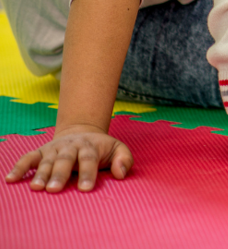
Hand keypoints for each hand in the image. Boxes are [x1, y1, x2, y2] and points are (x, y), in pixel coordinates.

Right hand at [6, 124, 131, 192]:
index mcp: (90, 146)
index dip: (88, 173)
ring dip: (40, 174)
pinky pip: (28, 158)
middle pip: (65, 160)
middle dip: (60, 174)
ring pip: (46, 161)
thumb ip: (124, 159)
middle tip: (55, 189)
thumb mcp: (118, 148)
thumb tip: (120, 173)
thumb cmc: (101, 148)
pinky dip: (19, 167)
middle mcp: (70, 146)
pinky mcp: (40, 152)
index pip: (89, 159)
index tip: (86, 189)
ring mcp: (54, 149)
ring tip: (36, 188)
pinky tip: (11, 179)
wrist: (82, 131)